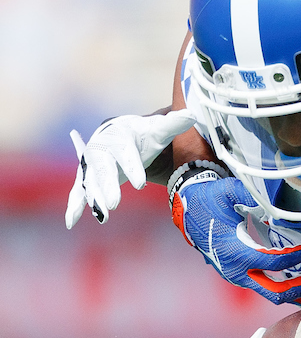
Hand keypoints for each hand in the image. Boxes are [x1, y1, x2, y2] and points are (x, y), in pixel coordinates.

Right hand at [65, 110, 196, 227]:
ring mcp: (91, 165)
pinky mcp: (87, 178)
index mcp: (119, 137)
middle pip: (104, 169)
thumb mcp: (157, 130)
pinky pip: (78, 192)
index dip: (132, 167)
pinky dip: (74, 206)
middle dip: (108, 186)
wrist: (119, 133)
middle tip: (114, 204)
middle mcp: (101, 150)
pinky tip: (72, 222)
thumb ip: (173, 124)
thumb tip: (191, 115)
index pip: (126, 153)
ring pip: (90, 182)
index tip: (141, 184)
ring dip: (94, 198)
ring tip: (102, 215)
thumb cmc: (142, 135)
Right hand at [172, 175, 300, 304]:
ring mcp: (237, 276)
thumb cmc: (208, 200)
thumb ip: (252, 196)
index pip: (273, 262)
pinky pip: (266, 287)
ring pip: (271, 294)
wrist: (187, 210)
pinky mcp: (239, 275)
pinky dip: (285, 286)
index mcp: (233, 252)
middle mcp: (235, 271)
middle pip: (275, 292)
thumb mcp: (229, 192)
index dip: (297, 257)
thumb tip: (279, 201)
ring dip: (295, 291)